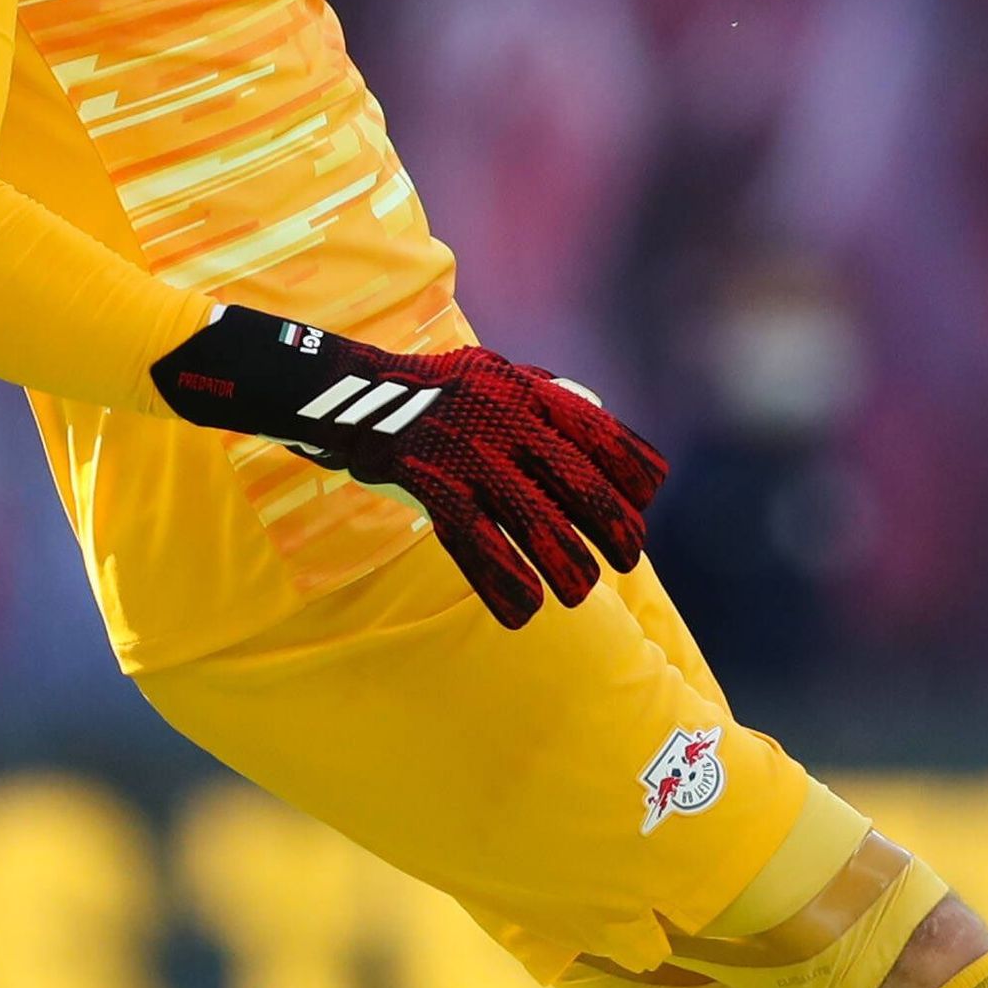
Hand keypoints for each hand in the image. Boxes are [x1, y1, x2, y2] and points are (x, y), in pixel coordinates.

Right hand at [150, 306, 670, 626]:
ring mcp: (468, 451)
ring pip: (536, 520)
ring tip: (578, 594)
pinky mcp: (430, 482)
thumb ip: (545, 399)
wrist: (341, 389)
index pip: (600, 432)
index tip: (647, 502)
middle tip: (624, 561)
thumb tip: (605, 427)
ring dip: (567, 565)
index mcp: (526, 388)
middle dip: (613, 530)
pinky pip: (478, 542)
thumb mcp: (492, 376)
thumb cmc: (427, 391)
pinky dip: (505, 581)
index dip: (633, 471)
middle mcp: (506, 416)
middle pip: (580, 484)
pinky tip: (524, 611)